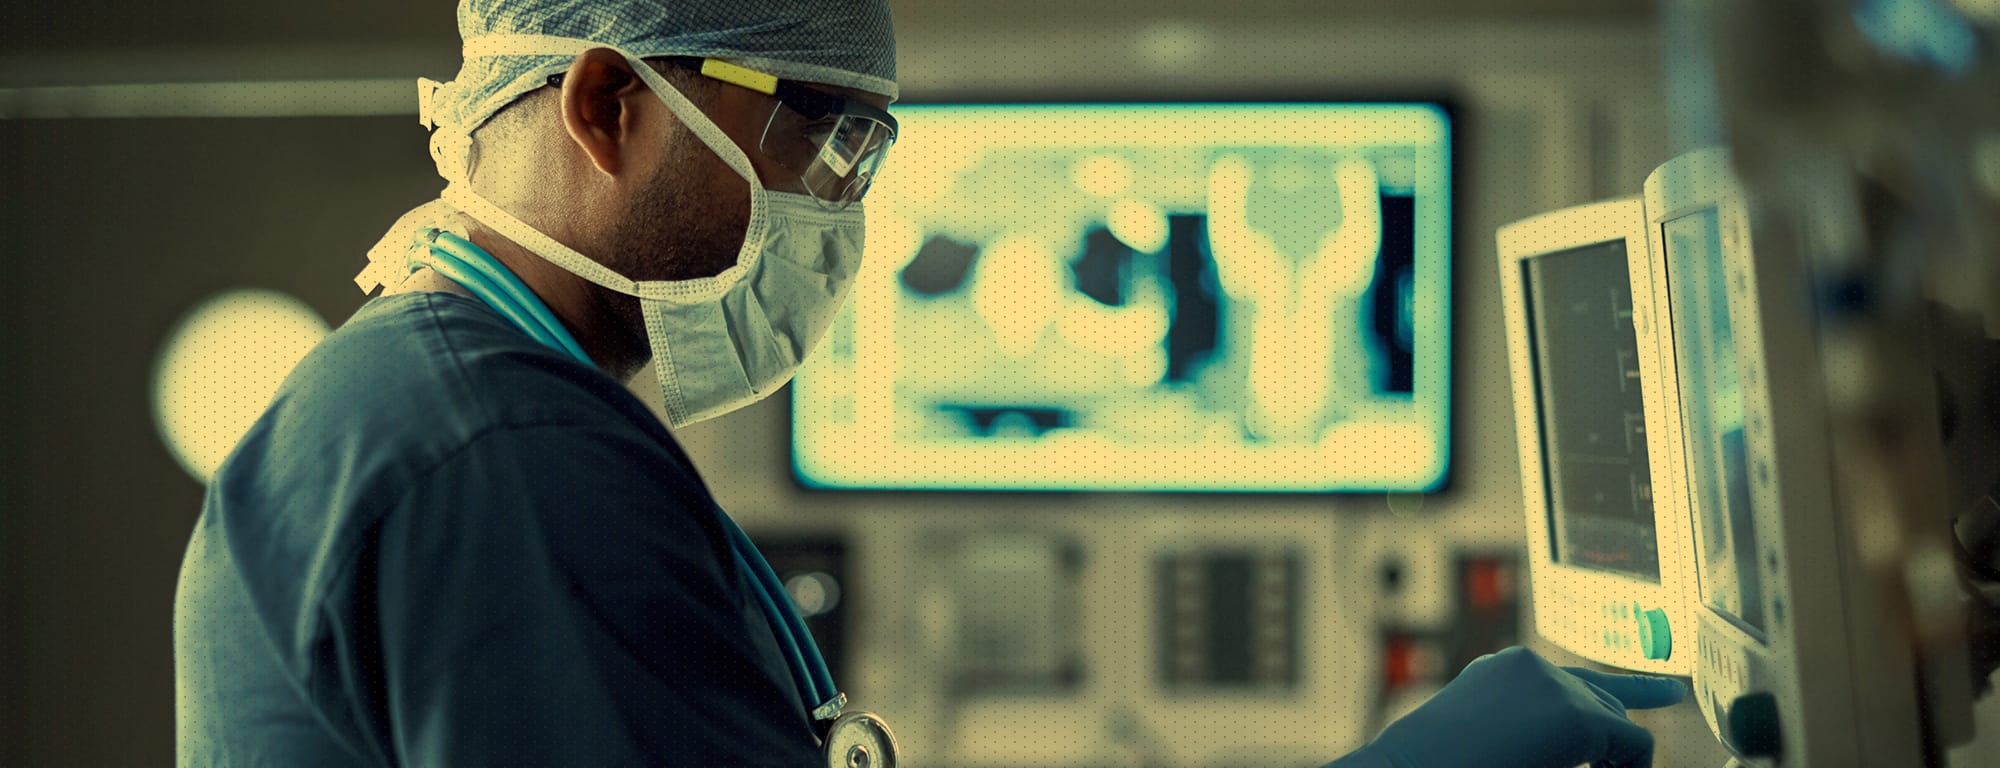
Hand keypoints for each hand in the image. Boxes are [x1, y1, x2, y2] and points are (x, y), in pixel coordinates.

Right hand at [1333, 646, 1687, 767]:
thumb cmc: (1447, 763)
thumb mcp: (1496, 733)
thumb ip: (1537, 725)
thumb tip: (1589, 745)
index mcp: (1505, 670)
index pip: (1575, 676)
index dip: (1627, 688)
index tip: (1668, 690)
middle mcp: (1531, 666)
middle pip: (1604, 697)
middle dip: (1619, 732)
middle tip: (1639, 741)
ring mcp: (1555, 684)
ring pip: (1618, 721)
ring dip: (1615, 756)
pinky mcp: (1576, 714)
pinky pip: (1632, 744)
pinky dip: (1629, 767)